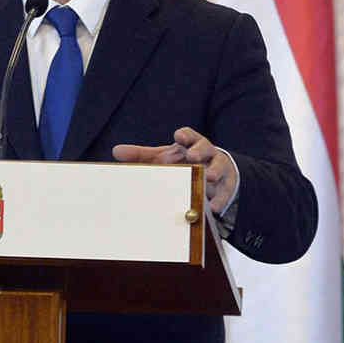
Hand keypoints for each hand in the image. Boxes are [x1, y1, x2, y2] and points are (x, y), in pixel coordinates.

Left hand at [112, 127, 235, 212]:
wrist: (214, 175)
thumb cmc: (184, 163)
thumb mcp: (164, 158)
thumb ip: (142, 155)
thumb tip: (116, 151)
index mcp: (191, 144)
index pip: (190, 136)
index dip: (185, 135)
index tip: (178, 137)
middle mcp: (207, 153)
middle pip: (205, 148)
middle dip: (200, 151)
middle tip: (193, 156)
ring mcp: (219, 169)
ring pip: (219, 167)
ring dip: (214, 172)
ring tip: (208, 177)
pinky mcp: (227, 186)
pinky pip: (225, 192)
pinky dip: (219, 199)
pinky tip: (212, 207)